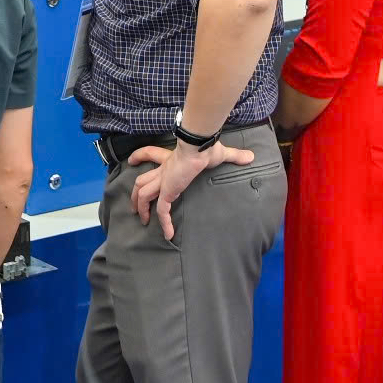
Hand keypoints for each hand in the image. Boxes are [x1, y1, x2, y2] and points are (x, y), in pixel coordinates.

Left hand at [126, 139, 252, 242]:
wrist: (199, 147)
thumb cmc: (206, 147)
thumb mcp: (221, 153)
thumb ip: (234, 156)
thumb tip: (250, 156)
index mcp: (171, 160)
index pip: (150, 154)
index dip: (140, 157)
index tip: (132, 161)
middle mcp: (163, 171)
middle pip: (142, 180)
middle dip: (135, 193)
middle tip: (133, 204)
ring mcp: (163, 181)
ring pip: (143, 194)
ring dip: (141, 208)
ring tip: (143, 220)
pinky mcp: (167, 191)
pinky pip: (162, 210)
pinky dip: (164, 223)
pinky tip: (168, 235)